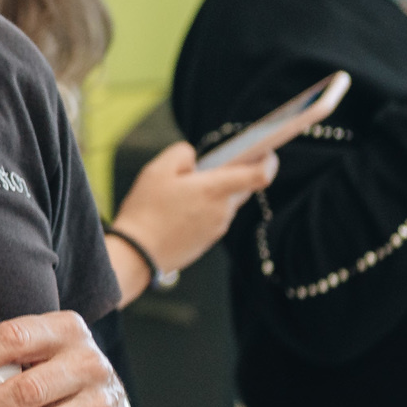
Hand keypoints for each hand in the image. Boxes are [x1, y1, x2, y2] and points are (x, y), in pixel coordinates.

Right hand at [108, 141, 271, 303]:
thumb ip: (182, 153)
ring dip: (214, 193)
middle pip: (242, 187)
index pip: (259, 175)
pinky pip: (215, 217)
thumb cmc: (146, 210)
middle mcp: (223, 210)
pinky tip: (181, 209)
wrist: (137, 254)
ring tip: (185, 190)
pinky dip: (205, 209)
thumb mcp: (157, 170)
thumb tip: (195, 159)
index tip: (268, 151)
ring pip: (226, 202)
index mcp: (215, 190)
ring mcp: (217, 228)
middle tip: (209, 166)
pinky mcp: (208, 241)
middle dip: (232, 174)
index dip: (268, 161)